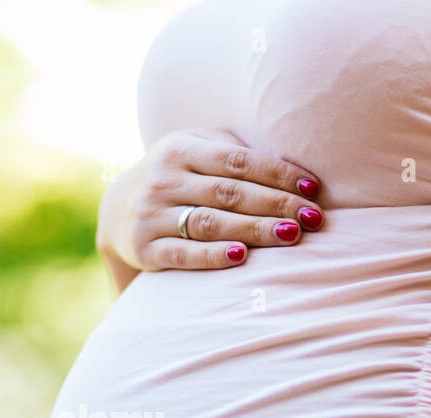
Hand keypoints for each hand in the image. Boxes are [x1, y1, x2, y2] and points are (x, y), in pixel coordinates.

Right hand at [96, 128, 324, 282]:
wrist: (116, 210)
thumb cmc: (177, 176)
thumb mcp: (195, 149)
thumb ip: (233, 152)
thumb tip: (291, 168)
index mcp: (180, 148)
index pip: (238, 161)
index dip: (278, 174)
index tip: (313, 189)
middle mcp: (163, 179)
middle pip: (229, 193)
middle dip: (276, 205)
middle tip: (313, 218)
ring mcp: (151, 214)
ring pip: (211, 222)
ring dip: (254, 230)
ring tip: (291, 236)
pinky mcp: (145, 248)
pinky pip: (183, 253)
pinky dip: (212, 255)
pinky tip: (241, 256)